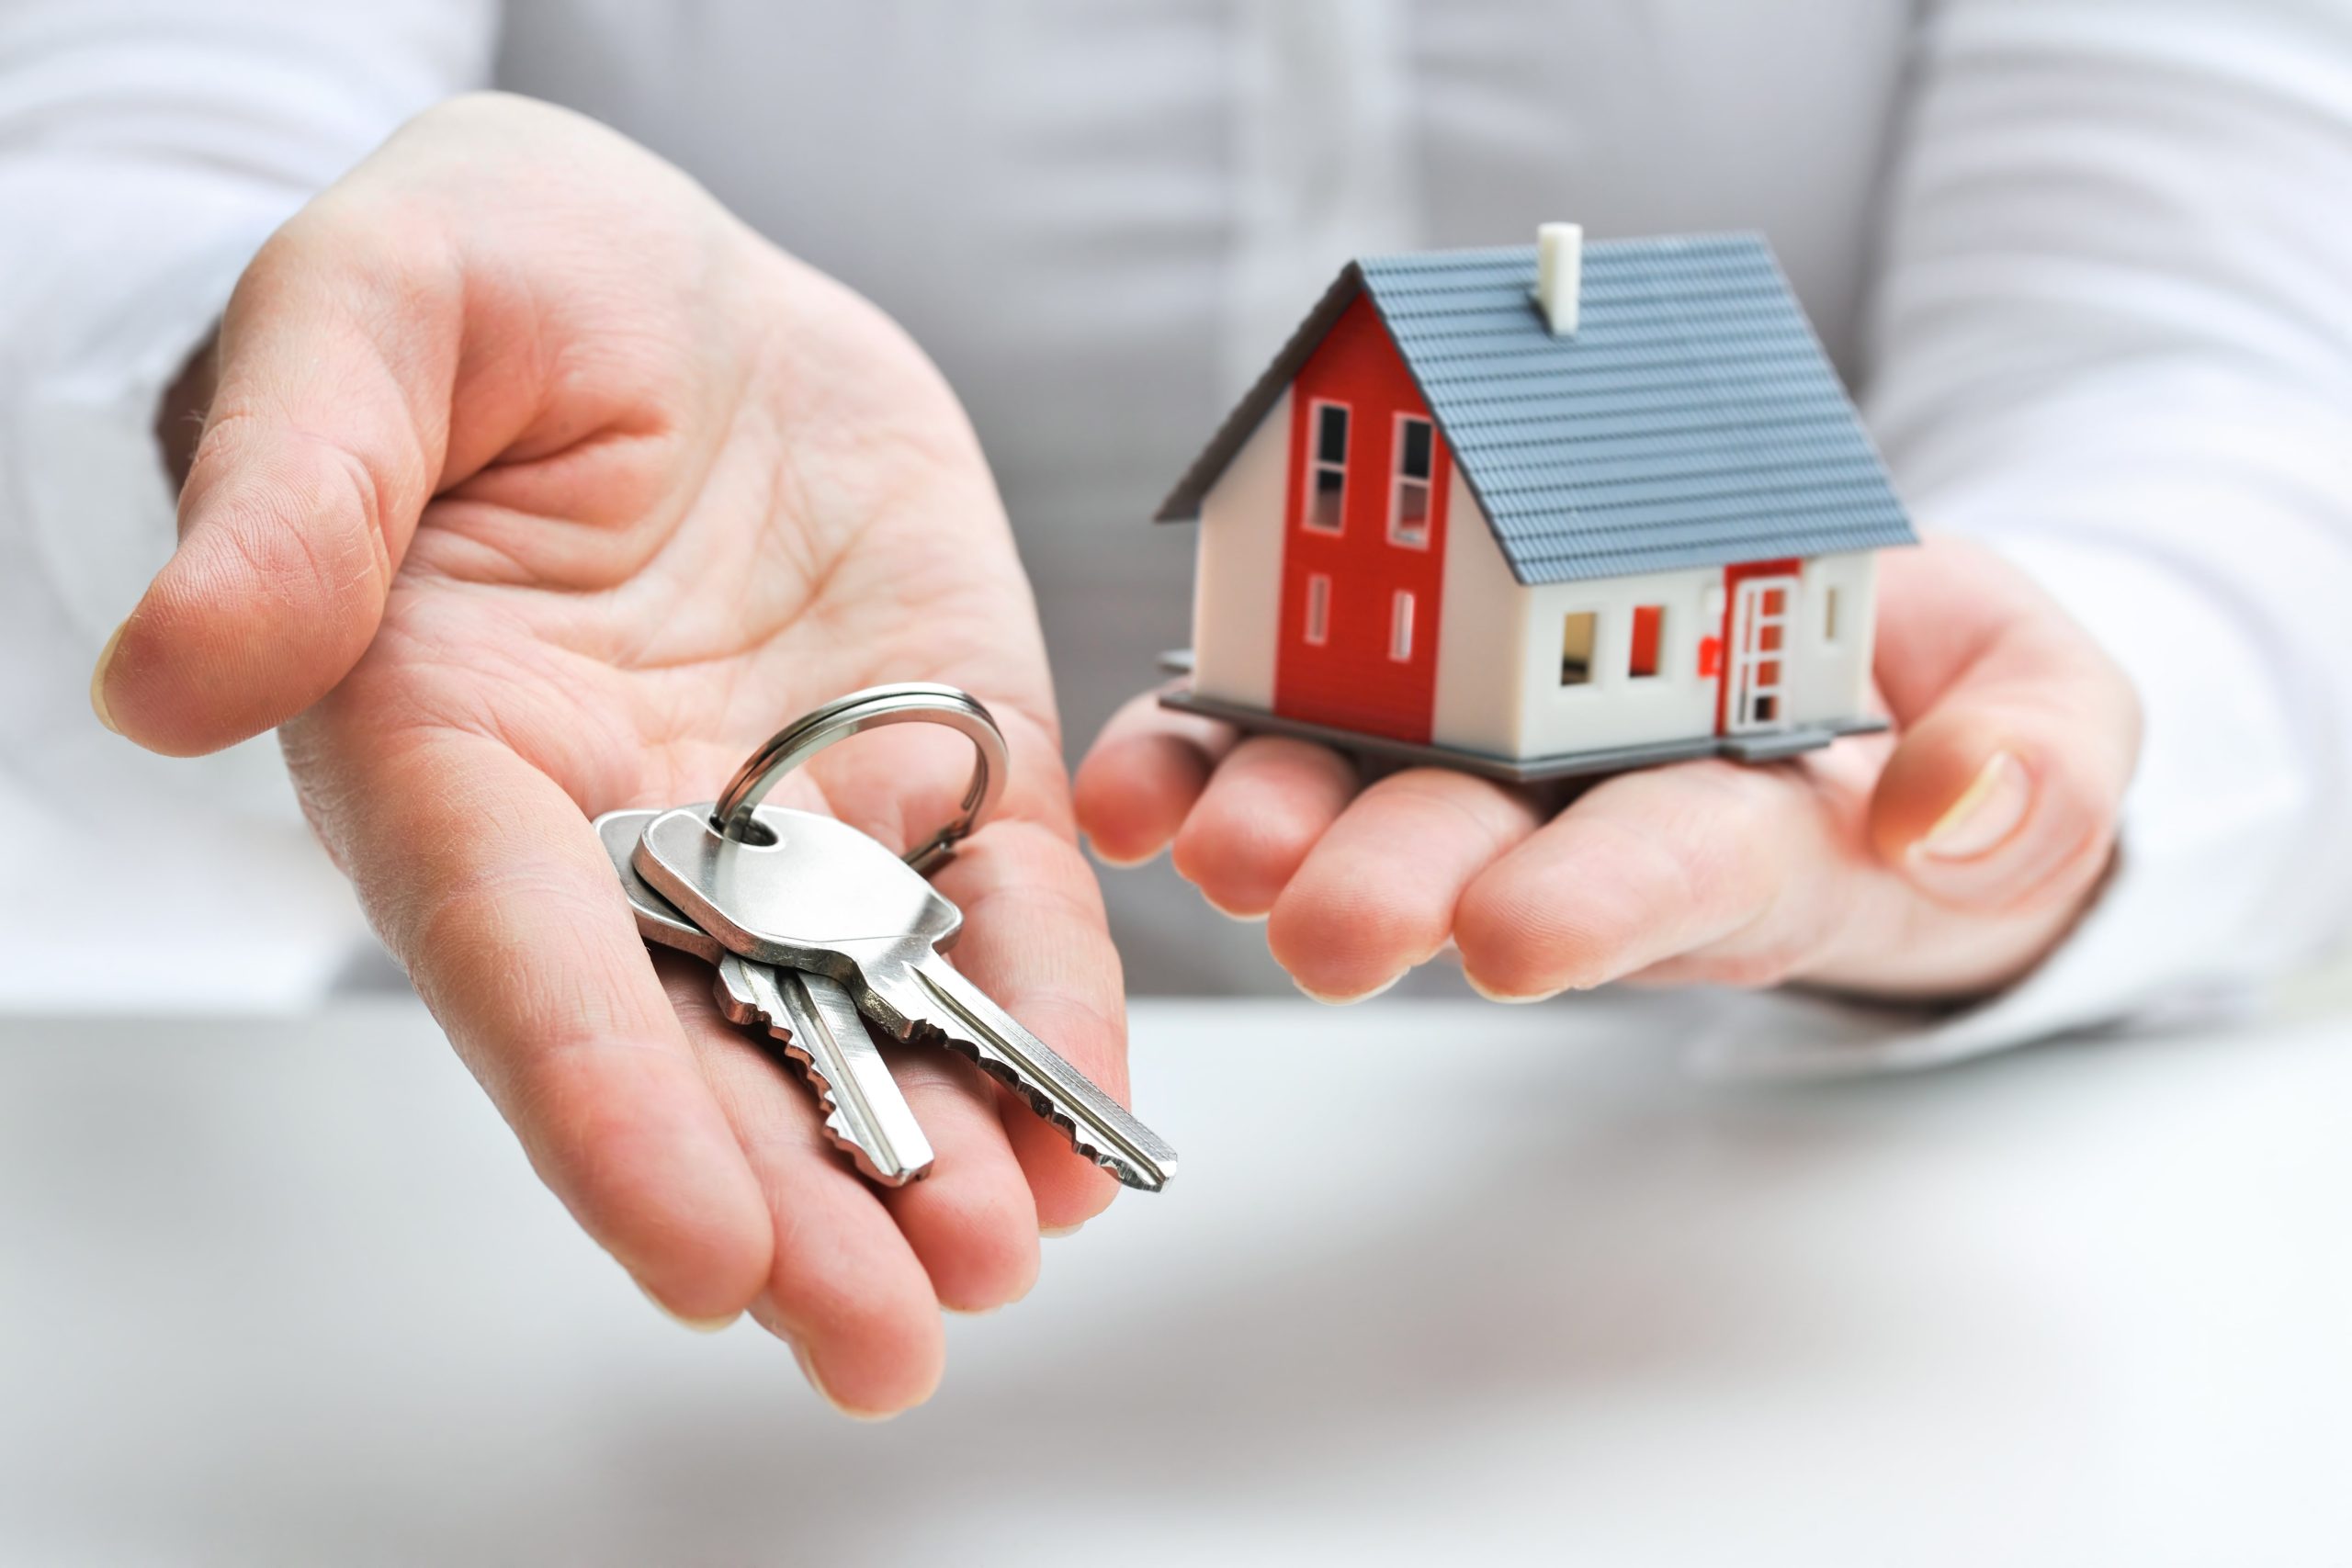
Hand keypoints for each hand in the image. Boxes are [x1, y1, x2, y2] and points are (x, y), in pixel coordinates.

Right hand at [92, 94, 1125, 1415]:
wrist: (656, 277)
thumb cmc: (477, 283)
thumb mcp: (360, 323)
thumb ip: (290, 492)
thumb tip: (176, 676)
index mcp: (454, 752)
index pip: (524, 958)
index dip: (605, 1104)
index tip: (695, 1245)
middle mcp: (625, 828)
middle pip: (702, 1048)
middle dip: (793, 1200)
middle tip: (884, 1336)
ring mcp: (795, 808)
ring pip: (859, 1017)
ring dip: (935, 1152)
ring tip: (1008, 1261)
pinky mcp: (936, 756)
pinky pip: (998, 905)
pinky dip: (1044, 1011)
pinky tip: (1090, 1127)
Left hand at [1076, 535, 2138, 1004]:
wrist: (1848, 662)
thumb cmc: (1943, 701)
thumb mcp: (2048, 714)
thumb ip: (2032, 758)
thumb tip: (1951, 807)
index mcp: (1752, 828)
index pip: (1683, 871)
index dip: (1605, 901)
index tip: (1522, 936)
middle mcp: (1593, 819)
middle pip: (1491, 859)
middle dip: (1403, 889)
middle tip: (1323, 923)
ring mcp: (1488, 767)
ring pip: (1368, 806)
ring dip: (1279, 829)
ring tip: (1208, 840)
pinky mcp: (1402, 706)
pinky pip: (1286, 733)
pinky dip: (1202, 756)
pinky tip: (1136, 785)